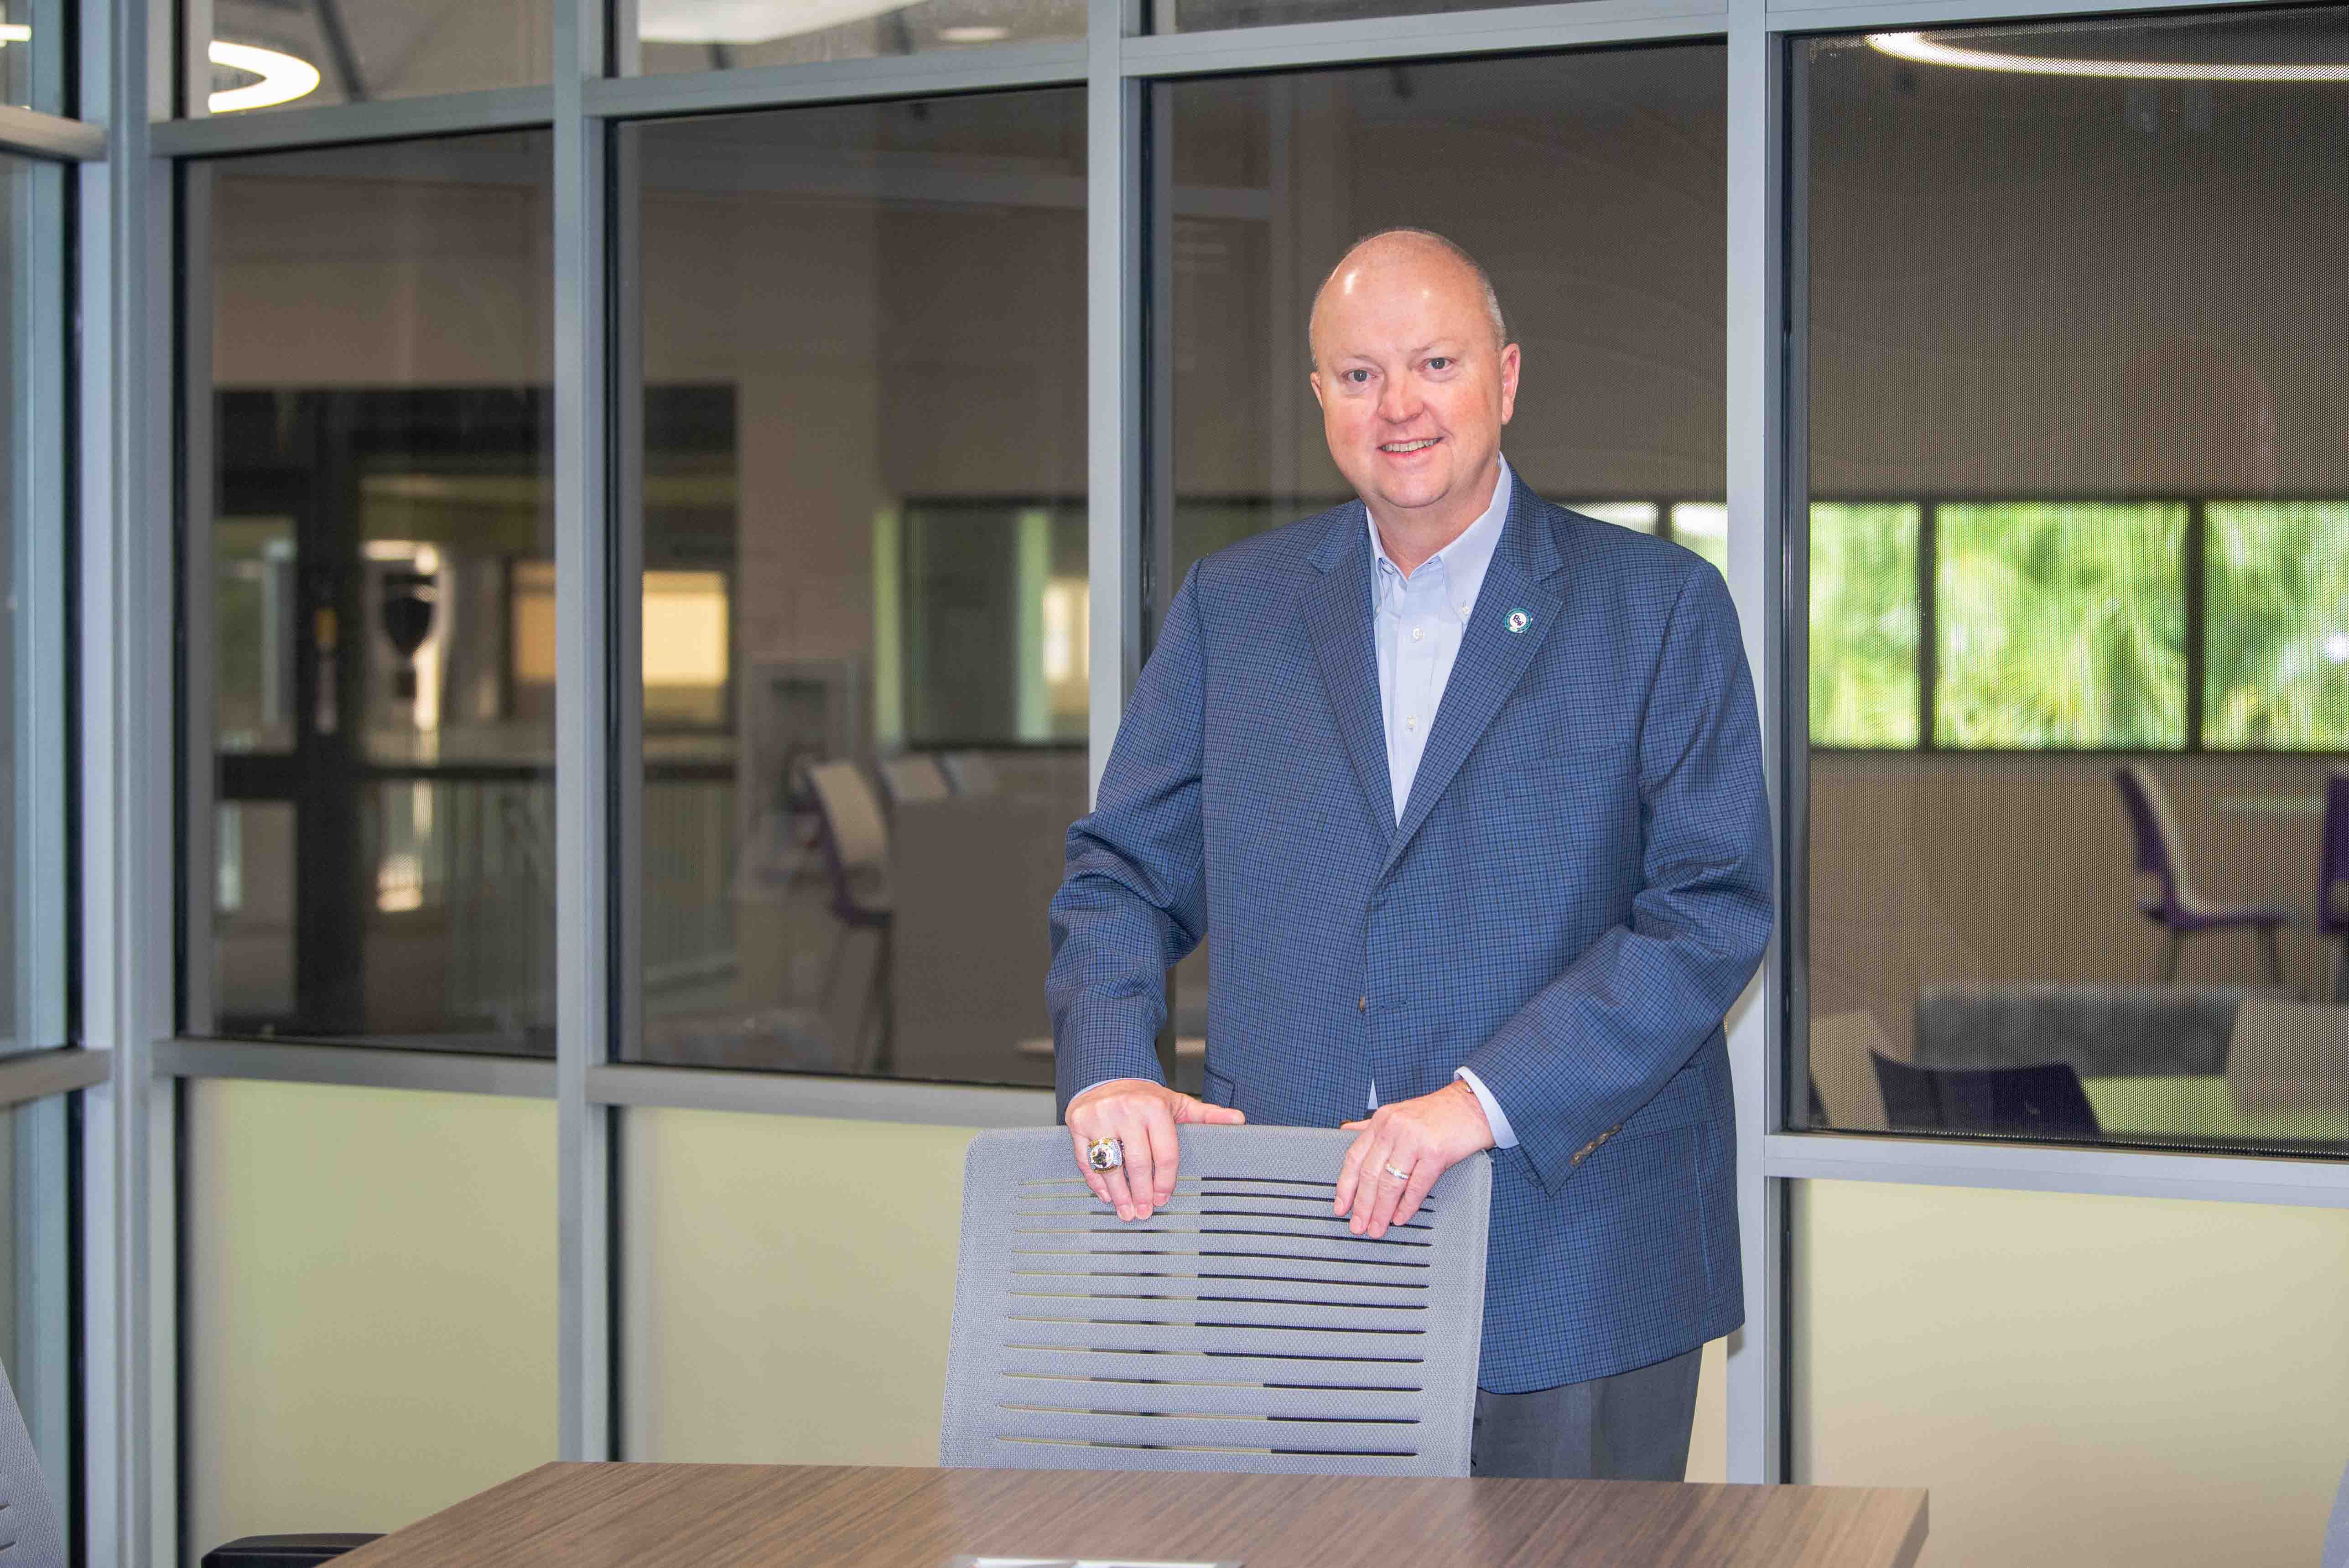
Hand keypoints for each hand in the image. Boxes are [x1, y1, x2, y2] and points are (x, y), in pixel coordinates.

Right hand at [1067, 1078, 1245, 1221]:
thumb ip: (1207, 1115)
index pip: (1164, 1154)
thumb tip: (1239, 1120)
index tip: (1163, 1198)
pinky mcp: (1078, 1122)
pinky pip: (1086, 1160)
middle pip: (1137, 1164)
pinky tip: (1107, 1195)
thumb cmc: (1145, 1098)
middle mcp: (1126, 1110)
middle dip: (1142, 1194)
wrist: (1106, 1075)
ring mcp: (1100, 1116)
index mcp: (1154, 1107)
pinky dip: (1096, 1182)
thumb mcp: (1177, 1103)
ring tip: (1127, 1212)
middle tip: (1145, 1213)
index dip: (1165, 1182)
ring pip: (1110, 1166)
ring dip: (1119, 1195)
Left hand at [1334, 1081, 1494, 1237]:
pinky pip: (1416, 1186)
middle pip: (1369, 1174)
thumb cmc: (1438, 1113)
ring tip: (1377, 1228)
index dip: (1345, 1186)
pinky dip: (1406, 1206)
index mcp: (1382, 1120)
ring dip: (1381, 1211)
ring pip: (1390, 1183)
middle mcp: (1395, 1128)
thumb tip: (1347, 1132)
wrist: (1473, 1107)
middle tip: (1358, 1225)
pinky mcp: (1436, 1152)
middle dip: (1362, 1205)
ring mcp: (1415, 1139)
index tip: (1340, 1206)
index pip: (1354, 1156)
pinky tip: (1400, 1217)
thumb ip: (1373, 1126)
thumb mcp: (1399, 1113)